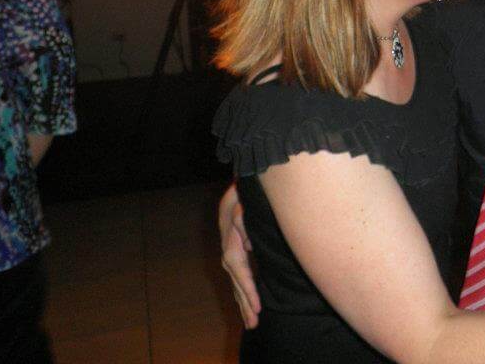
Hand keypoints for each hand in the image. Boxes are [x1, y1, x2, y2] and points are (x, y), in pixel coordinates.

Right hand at [219, 183, 260, 327]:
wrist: (254, 161)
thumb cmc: (255, 178)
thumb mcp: (247, 192)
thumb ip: (242, 216)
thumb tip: (246, 245)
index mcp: (229, 225)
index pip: (236, 263)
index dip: (247, 285)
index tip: (257, 305)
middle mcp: (227, 233)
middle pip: (234, 273)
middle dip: (244, 299)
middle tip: (254, 322)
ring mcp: (231, 235)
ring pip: (234, 272)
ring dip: (242, 296)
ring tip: (251, 319)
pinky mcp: (238, 236)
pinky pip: (239, 265)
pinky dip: (243, 283)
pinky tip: (248, 297)